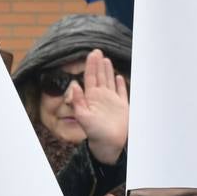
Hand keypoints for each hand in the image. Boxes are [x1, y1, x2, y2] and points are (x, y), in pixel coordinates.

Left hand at [68, 49, 128, 164]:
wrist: (109, 144)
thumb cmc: (95, 133)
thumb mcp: (83, 116)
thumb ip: (78, 101)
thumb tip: (74, 85)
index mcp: (91, 98)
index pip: (90, 78)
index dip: (91, 66)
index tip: (91, 54)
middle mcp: (101, 97)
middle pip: (100, 77)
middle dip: (98, 64)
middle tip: (97, 51)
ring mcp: (112, 101)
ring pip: (110, 81)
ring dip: (108, 71)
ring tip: (106, 59)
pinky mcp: (122, 106)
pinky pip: (122, 92)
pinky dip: (121, 84)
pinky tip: (119, 76)